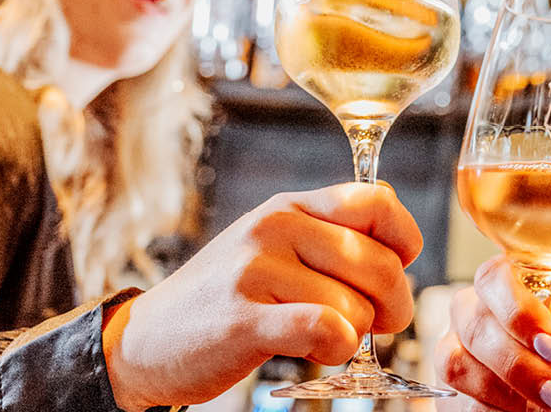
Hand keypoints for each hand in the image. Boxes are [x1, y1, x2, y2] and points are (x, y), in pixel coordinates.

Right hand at [102, 182, 421, 410]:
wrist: (145, 340)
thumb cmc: (228, 296)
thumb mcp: (277, 245)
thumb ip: (332, 232)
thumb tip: (401, 231)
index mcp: (292, 205)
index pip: (379, 202)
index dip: (405, 242)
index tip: (397, 269)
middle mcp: (276, 227)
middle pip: (381, 264)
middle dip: (392, 306)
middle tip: (373, 322)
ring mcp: (256, 270)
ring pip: (356, 307)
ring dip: (352, 335)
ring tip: (320, 334)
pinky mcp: (243, 319)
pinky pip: (325, 327)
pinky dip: (335, 346)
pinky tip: (318, 347)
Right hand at [437, 256, 550, 411]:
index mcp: (507, 288)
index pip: (492, 278)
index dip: (518, 312)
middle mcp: (474, 314)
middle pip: (475, 327)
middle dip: (520, 364)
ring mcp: (459, 353)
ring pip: (459, 365)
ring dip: (510, 391)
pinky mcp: (455, 394)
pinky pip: (464, 403)